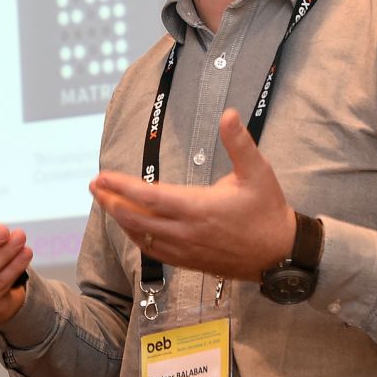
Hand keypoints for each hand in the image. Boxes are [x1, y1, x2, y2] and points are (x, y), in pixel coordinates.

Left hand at [89, 108, 297, 278]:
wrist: (282, 255)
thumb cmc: (268, 211)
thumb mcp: (258, 172)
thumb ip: (240, 142)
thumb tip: (228, 114)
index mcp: (198, 207)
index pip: (149, 197)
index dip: (121, 187)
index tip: (102, 177)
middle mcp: (187, 231)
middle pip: (137, 218)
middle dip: (110, 201)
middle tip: (94, 186)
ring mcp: (186, 249)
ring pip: (142, 237)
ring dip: (120, 219)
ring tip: (105, 203)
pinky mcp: (190, 262)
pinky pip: (155, 252)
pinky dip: (137, 238)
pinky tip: (130, 228)